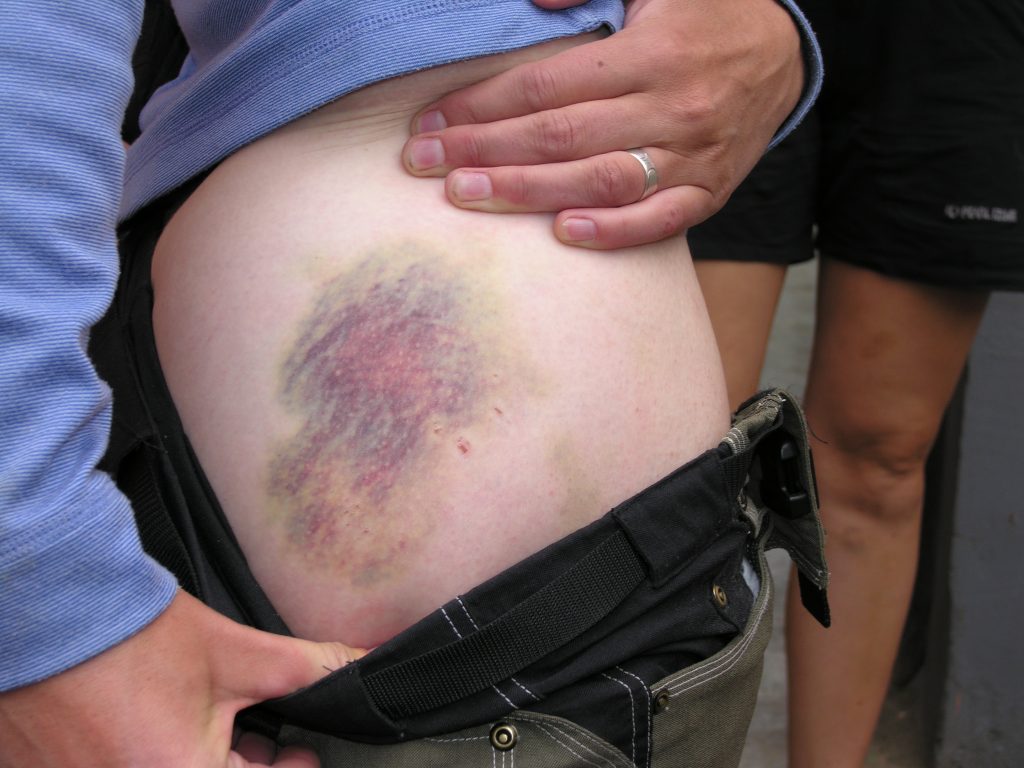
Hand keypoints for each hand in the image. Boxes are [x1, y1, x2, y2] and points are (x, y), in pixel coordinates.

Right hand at [0, 591, 363, 767]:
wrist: (54, 609)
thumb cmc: (138, 635)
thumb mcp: (238, 654)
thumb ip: (311, 669)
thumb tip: (369, 662)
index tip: (300, 752)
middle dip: (249, 766)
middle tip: (266, 738)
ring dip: (205, 760)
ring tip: (217, 724)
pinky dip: (161, 754)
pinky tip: (168, 726)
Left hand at [402, 0, 803, 248]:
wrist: (785, 53)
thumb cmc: (706, 11)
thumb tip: (531, 1)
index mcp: (653, 51)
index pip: (547, 86)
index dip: (484, 105)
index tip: (433, 122)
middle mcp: (673, 107)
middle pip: (561, 138)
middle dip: (485, 151)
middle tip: (425, 166)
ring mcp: (694, 155)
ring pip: (600, 182)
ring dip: (528, 193)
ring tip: (469, 197)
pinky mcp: (711, 190)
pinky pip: (660, 220)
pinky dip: (613, 232)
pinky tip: (561, 235)